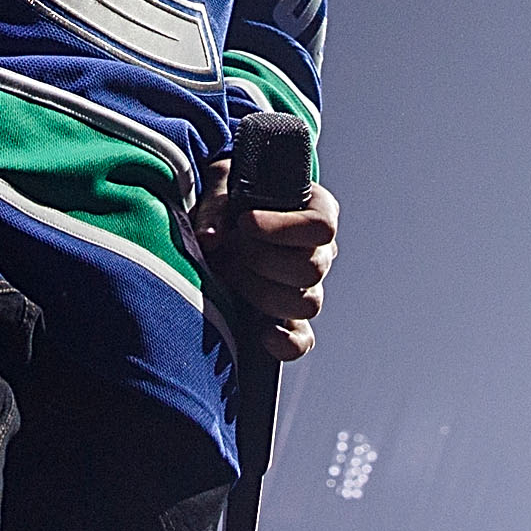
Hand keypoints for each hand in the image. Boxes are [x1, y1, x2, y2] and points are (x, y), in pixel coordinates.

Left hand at [193, 165, 339, 361]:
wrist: (223, 223)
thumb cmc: (232, 199)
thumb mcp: (223, 188)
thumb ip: (216, 208)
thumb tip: (210, 238)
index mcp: (317, 212)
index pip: (321, 227)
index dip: (283, 229)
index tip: (245, 222)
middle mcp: (321, 252)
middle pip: (311, 269)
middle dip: (261, 260)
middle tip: (229, 248)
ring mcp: (309, 288)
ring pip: (306, 304)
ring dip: (261, 292)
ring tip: (228, 273)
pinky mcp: (290, 319)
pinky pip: (303, 340)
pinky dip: (286, 343)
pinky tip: (261, 333)